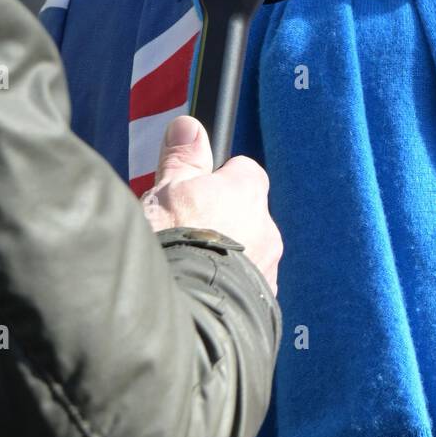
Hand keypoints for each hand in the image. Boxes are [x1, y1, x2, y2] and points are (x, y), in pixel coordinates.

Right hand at [141, 115, 281, 296]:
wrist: (183, 311)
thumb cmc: (172, 242)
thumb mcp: (166, 190)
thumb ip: (182, 158)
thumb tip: (188, 125)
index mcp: (246, 190)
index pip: (242, 171)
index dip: (215, 181)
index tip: (191, 196)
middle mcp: (266, 225)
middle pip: (246, 212)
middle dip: (221, 220)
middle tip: (184, 235)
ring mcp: (269, 265)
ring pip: (250, 250)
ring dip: (228, 255)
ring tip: (190, 269)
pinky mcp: (264, 300)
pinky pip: (249, 284)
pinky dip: (230, 286)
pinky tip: (203, 293)